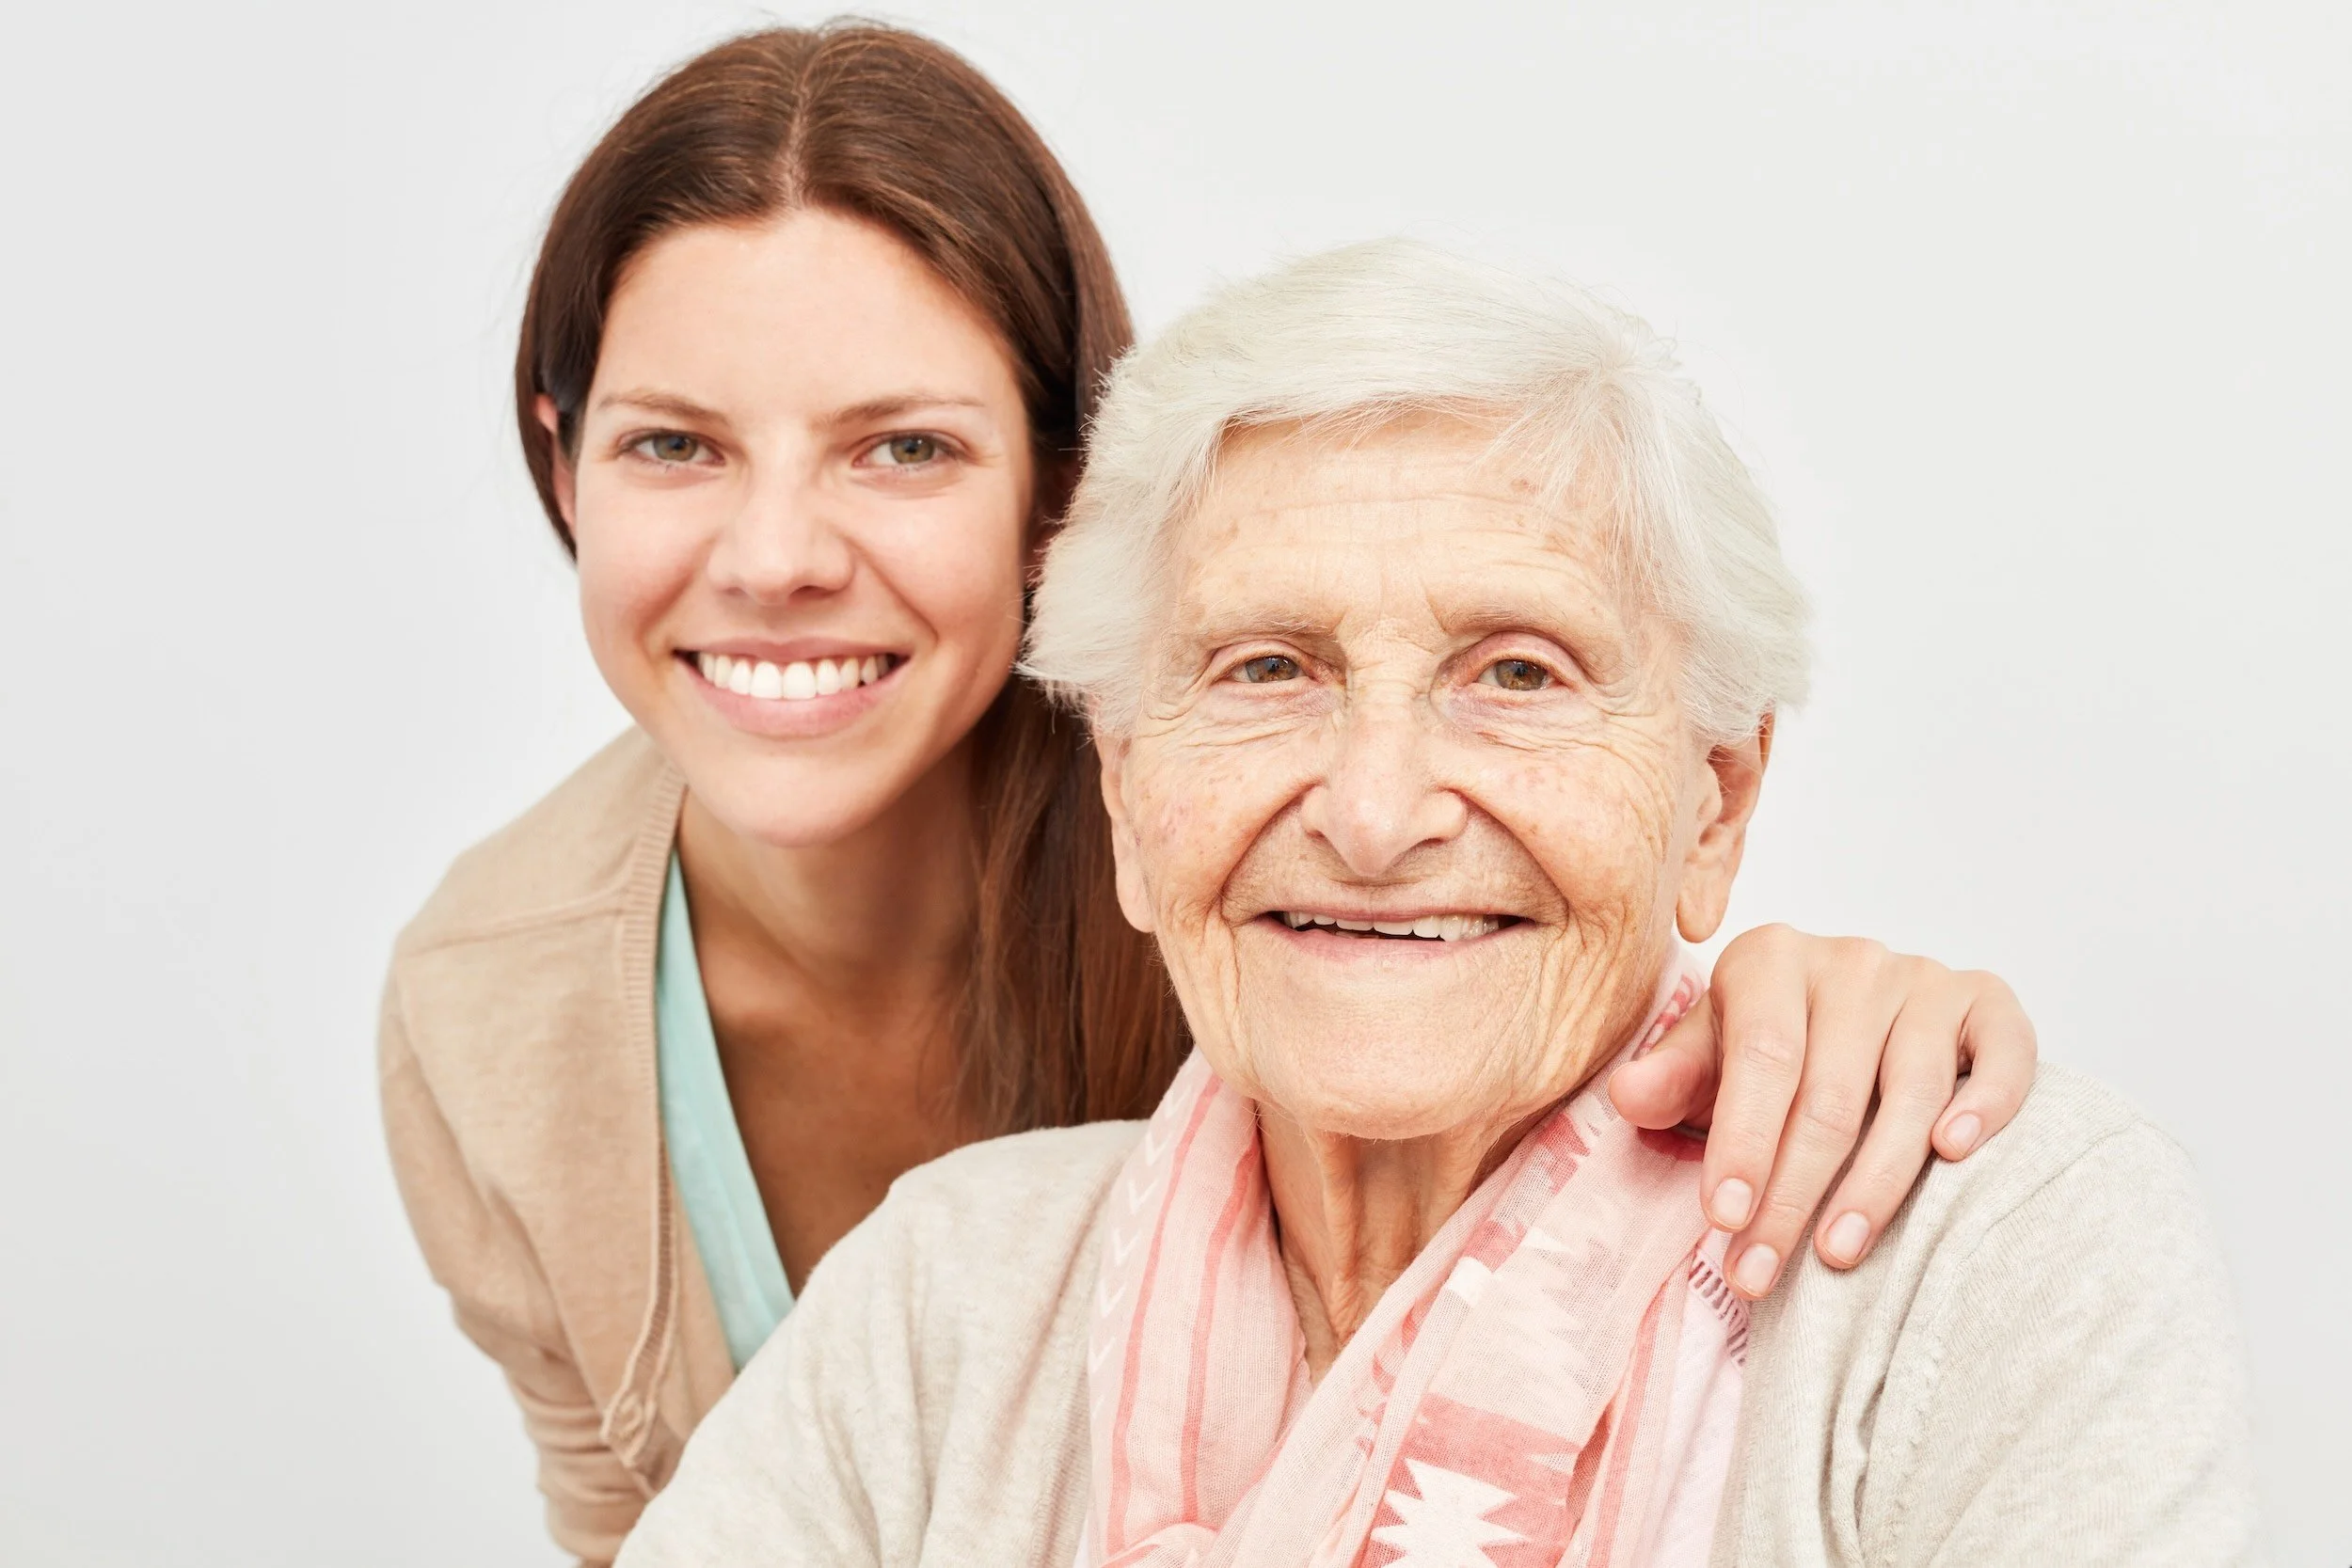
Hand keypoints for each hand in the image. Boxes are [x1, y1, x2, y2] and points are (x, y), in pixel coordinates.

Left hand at [1609, 924, 2035, 1297]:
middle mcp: (1851, 960)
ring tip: (1838, 1254)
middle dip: (1790, 1195)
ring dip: (1874, 1184)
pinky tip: (1954, 1153)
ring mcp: (1925, 978)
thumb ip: (1671, 1079)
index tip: (1722, 1220)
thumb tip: (1627, 1095)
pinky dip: (1986, 1103)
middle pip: (1826, 1093)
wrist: (1853, 1017)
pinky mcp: (1988, 1002)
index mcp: (1769, 959)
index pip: (1758, 1058)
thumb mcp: (1707, 1060)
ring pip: (1909, 1092)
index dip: (1741, 1142)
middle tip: (1760, 1271)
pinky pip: (2001, 1052)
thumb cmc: (1769, 1051)